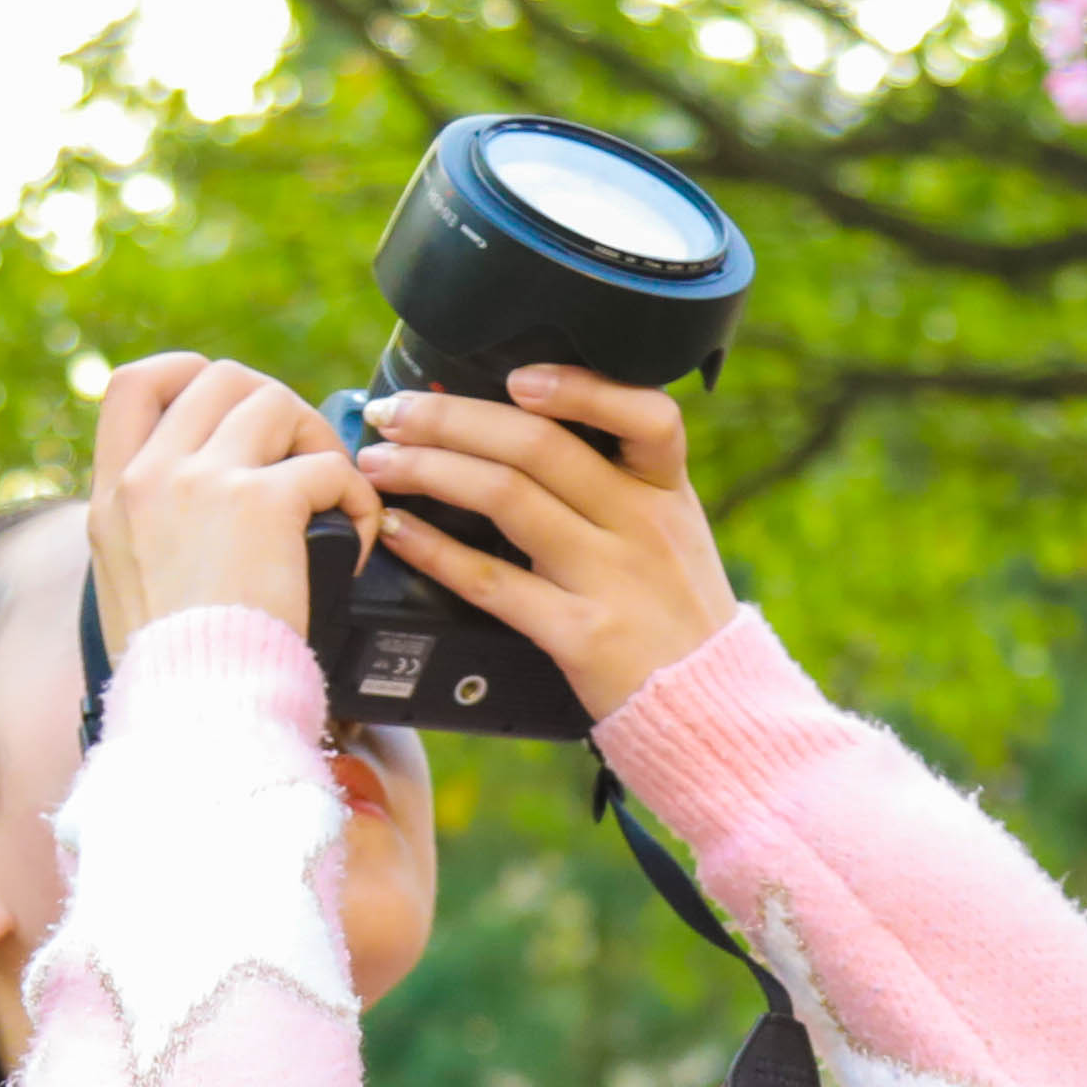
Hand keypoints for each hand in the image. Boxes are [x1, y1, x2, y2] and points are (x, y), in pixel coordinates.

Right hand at [81, 352, 369, 657]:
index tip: (229, 410)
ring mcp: (204, 481)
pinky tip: (353, 544)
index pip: (135, 384)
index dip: (189, 374)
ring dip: (318, 444)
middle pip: (222, 378)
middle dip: (275, 408)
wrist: (196, 707)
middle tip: (300, 464)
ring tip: (330, 501)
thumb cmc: (176, 669)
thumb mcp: (128, 585)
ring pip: (278, 403)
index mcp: (114, 495)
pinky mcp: (263, 502)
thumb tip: (205, 502)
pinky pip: (331, 465)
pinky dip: (357, 501)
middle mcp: (151, 475)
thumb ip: (153, 528)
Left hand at [357, 364, 742, 722]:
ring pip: (506, 498)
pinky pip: (492, 582)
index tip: (515, 376)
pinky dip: (435, 551)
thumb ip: (618, 484)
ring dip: (428, 470)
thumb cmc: (677, 614)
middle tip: (394, 413)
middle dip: (451, 418)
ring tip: (379, 464)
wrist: (708, 709)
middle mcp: (640, 525)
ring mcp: (610, 578)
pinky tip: (399, 530)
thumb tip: (522, 427)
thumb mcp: (673, 534)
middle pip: (539, 445)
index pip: (646, 416)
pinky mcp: (579, 634)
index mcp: (666, 491)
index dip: (580, 388)